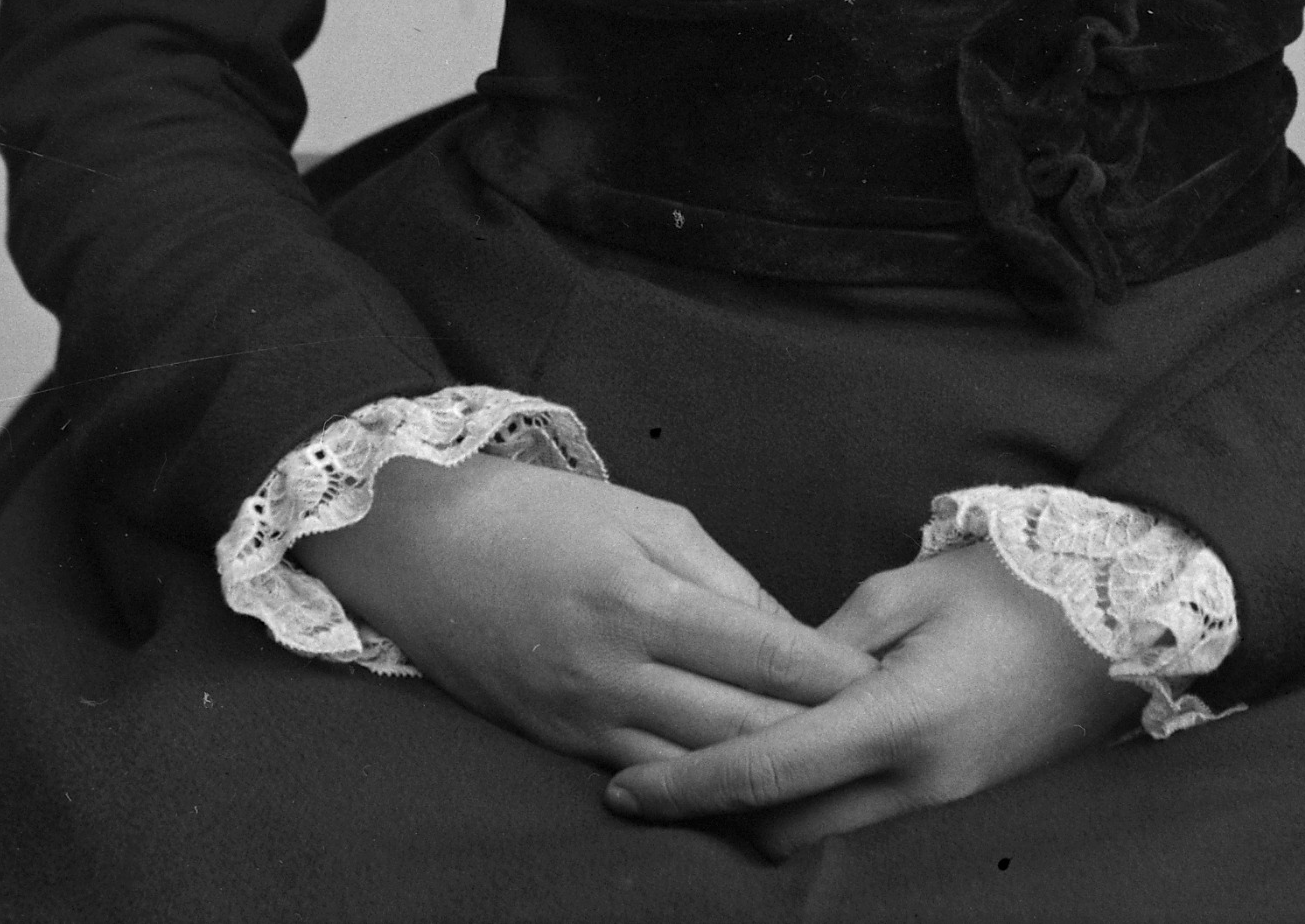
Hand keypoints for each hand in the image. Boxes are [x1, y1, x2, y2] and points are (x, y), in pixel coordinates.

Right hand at [296, 454, 875, 764]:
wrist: (417, 546)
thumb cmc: (536, 511)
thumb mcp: (640, 512)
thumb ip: (718, 573)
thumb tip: (783, 631)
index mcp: (646, 595)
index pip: (766, 650)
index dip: (832, 672)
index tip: (886, 678)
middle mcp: (618, 667)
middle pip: (743, 725)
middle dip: (816, 735)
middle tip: (879, 734)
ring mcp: (585, 716)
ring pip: (699, 767)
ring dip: (766, 775)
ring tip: (829, 775)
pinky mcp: (559, 744)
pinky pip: (644, 778)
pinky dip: (699, 789)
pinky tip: (741, 792)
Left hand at [604, 534, 1141, 852]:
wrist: (1120, 617)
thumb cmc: (1012, 583)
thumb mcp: (909, 587)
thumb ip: (826, 641)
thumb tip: (766, 678)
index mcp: (897, 718)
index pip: (767, 771)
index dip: (688, 787)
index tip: (626, 791)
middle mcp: (916, 780)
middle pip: (783, 830)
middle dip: (712, 816)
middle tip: (650, 778)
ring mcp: (941, 801)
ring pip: (821, 837)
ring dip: (761, 815)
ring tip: (705, 769)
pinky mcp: (958, 801)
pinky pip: (863, 821)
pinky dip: (813, 804)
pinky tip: (784, 764)